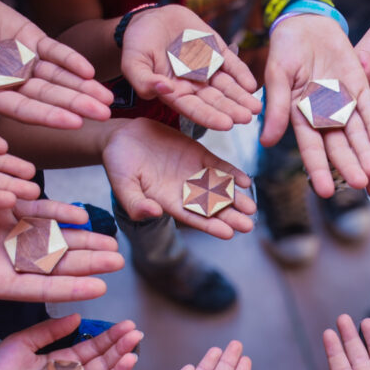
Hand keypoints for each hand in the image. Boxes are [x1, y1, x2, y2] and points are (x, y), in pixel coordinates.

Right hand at [0, 0, 113, 128]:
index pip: (23, 110)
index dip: (47, 116)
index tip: (73, 122)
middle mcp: (13, 85)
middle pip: (48, 98)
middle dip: (76, 105)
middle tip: (104, 114)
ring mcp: (26, 64)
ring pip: (58, 79)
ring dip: (82, 88)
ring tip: (107, 98)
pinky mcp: (34, 42)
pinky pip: (56, 53)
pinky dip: (72, 60)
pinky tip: (89, 70)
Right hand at [0, 199, 124, 347]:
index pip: (41, 287)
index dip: (71, 288)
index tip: (101, 290)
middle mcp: (7, 260)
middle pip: (55, 264)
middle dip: (87, 263)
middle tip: (119, 262)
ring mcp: (6, 235)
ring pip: (53, 238)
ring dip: (82, 240)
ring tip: (110, 241)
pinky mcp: (0, 210)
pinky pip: (35, 211)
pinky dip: (57, 212)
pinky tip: (81, 216)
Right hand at [102, 118, 255, 238]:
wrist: (122, 135)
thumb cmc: (118, 163)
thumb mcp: (123, 184)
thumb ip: (136, 203)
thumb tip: (154, 214)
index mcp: (168, 201)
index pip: (193, 217)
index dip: (210, 225)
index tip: (228, 234)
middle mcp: (184, 191)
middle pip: (212, 207)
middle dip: (230, 216)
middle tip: (248, 226)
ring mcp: (193, 173)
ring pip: (219, 188)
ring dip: (235, 198)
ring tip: (251, 207)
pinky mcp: (198, 154)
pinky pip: (218, 166)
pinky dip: (231, 174)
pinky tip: (245, 181)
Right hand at [122, 5, 260, 129]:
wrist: (149, 18)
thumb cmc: (137, 44)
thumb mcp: (133, 62)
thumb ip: (143, 80)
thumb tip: (161, 90)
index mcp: (176, 93)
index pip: (195, 110)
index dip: (210, 117)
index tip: (226, 125)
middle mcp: (194, 85)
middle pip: (216, 102)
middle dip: (232, 110)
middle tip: (247, 117)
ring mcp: (207, 69)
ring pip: (228, 87)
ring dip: (242, 97)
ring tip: (256, 107)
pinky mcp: (217, 52)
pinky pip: (232, 65)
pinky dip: (242, 74)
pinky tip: (251, 85)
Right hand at [263, 15, 369, 196]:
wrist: (306, 24)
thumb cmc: (285, 49)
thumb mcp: (277, 75)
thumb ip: (277, 106)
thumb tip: (266, 141)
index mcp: (301, 117)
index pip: (311, 148)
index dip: (319, 169)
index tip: (326, 191)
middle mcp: (324, 116)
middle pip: (338, 146)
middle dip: (349, 165)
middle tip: (361, 183)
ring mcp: (343, 103)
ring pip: (356, 133)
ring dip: (366, 152)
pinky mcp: (359, 87)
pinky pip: (367, 108)